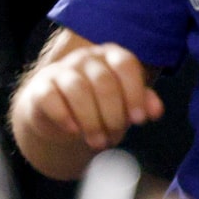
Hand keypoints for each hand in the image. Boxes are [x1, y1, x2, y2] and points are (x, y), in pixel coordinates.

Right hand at [16, 43, 162, 155]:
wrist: (57, 112)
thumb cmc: (97, 105)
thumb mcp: (122, 103)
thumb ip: (141, 103)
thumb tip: (156, 110)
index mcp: (111, 56)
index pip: (125, 64)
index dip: (134, 92)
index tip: (138, 120)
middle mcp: (87, 58)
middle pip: (103, 81)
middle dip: (112, 115)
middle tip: (113, 138)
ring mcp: (62, 70)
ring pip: (78, 89)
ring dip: (90, 120)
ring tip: (97, 142)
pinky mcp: (41, 87)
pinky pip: (50, 96)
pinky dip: (63, 115)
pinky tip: (73, 130)